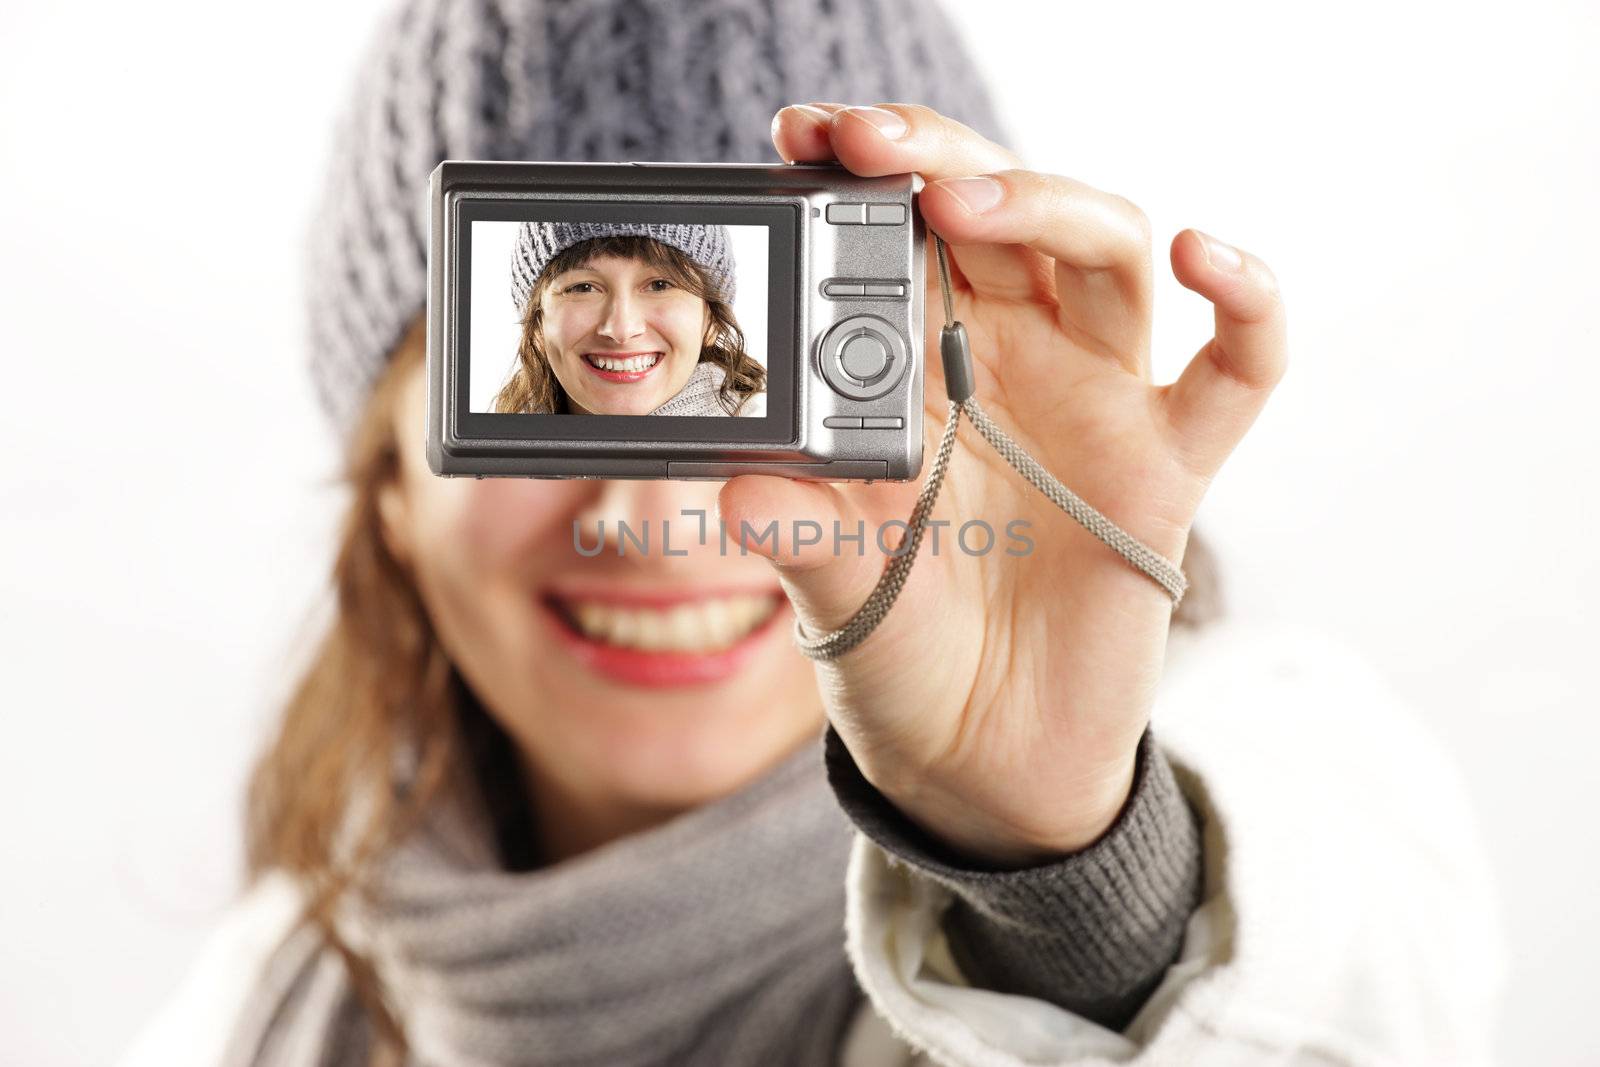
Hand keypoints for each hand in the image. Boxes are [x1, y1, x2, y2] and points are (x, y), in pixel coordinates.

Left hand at [718, 103, 1286, 865]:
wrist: (976, 760)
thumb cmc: (897, 653)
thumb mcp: (832, 590)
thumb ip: (797, 532)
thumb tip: (731, 489)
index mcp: (916, 367)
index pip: (900, 232)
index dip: (862, 172)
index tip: (801, 137)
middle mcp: (1009, 362)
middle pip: (1002, 212)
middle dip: (939, 158)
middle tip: (869, 143)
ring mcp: (1094, 405)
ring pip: (1105, 254)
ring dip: (1047, 203)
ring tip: (966, 205)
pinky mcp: (1168, 469)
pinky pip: (1237, 369)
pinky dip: (1246, 304)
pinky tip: (1204, 259)